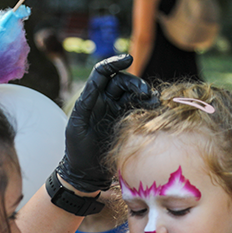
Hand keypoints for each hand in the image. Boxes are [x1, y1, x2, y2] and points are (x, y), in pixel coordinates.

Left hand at [59, 54, 157, 192]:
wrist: (86, 173)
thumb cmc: (77, 149)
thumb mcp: (78, 125)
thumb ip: (86, 104)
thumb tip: (96, 84)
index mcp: (90, 98)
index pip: (102, 73)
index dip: (114, 63)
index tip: (128, 59)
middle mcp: (104, 101)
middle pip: (121, 82)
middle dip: (134, 83)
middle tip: (146, 93)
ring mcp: (116, 111)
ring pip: (132, 94)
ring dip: (143, 94)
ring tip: (153, 101)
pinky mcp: (126, 122)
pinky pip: (137, 108)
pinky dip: (146, 105)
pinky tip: (154, 108)